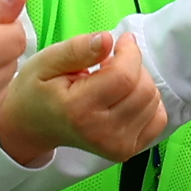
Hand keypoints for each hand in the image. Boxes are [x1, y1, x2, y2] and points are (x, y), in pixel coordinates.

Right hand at [0, 28, 165, 167]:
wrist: (32, 127)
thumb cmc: (38, 91)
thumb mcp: (46, 61)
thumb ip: (77, 49)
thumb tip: (108, 39)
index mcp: (79, 110)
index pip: (125, 76)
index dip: (129, 51)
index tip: (120, 41)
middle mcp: (101, 133)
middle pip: (144, 89)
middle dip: (133, 66)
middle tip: (109, 64)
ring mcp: (117, 146)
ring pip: (153, 101)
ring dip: (139, 82)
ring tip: (111, 82)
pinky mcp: (127, 151)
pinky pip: (158, 119)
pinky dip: (147, 102)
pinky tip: (124, 98)